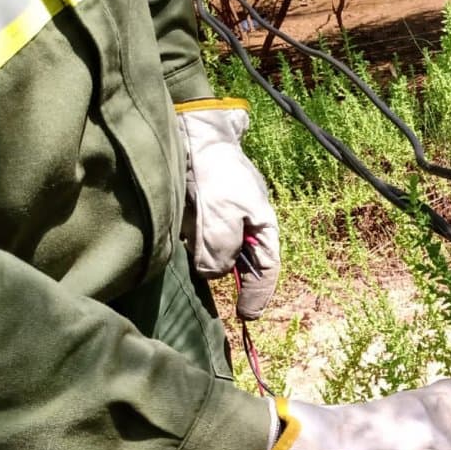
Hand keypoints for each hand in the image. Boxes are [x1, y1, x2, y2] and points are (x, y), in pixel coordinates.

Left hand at [175, 98, 278, 318]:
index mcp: (262, 226)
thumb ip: (222, 251)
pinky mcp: (201, 212)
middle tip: (219, 295)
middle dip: (231, 278)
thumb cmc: (215, 173)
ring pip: (219, 253)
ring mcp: (223, 218)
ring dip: (207, 261)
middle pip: (242, 263)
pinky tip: (184, 244)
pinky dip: (194, 247)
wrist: (192, 133)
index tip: (247, 316)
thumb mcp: (222, 216)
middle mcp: (245, 225)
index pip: (266, 269)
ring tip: (196, 262)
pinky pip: (200, 239)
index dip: (258, 295)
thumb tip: (213, 274)